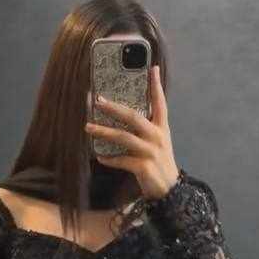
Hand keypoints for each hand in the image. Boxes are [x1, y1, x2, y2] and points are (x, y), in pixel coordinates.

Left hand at [85, 64, 180, 199]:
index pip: (160, 102)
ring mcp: (151, 152)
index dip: (156, 85)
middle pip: (134, 117)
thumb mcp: (157, 142)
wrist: (170, 191)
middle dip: (114, 108)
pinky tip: (99, 156)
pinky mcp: (144, 168)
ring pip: (124, 138)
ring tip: (88, 127)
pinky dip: (109, 159)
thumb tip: (121, 114)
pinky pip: (122, 160)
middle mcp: (157, 137)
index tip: (152, 68)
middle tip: (98, 100)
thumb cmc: (159, 163)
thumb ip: (145, 129)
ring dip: (104, 132)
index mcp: (161, 128)